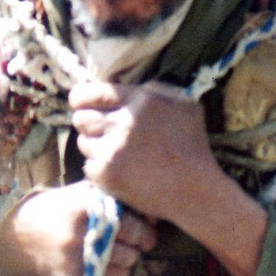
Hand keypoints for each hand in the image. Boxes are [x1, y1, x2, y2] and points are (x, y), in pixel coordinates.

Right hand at [0, 180, 156, 275]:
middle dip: (137, 249)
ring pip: (121, 272)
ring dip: (125, 265)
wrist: (21, 235)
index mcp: (87, 207)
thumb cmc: (58, 208)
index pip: (131, 225)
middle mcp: (82, 234)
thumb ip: (114, 196)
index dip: (145, 231)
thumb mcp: (82, 192)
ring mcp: (76, 260)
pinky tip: (103, 268)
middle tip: (135, 245)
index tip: (148, 232)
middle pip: (129, 251)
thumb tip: (150, 210)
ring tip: (118, 256)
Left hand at [70, 81, 267, 275]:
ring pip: (83, 142)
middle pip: (81, 118)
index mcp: (139, 100)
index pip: (91, 93)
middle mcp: (122, 122)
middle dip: (86, 122)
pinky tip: (118, 170)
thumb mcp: (183, 105)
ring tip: (114, 152)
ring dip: (94, 146)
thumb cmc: (193, 146)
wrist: (195, 190)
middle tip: (99, 130)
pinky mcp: (107, 174)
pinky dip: (98, 168)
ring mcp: (112, 150)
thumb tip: (125, 85)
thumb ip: (155, 90)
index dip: (81, 98)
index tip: (80, 103)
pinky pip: (88, 166)